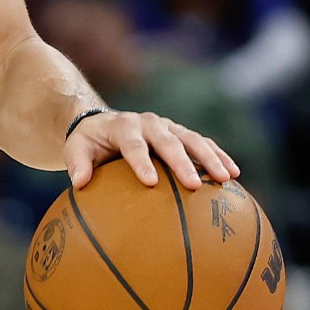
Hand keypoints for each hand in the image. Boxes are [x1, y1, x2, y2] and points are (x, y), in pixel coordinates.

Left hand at [66, 109, 236, 190]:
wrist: (103, 124)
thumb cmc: (89, 142)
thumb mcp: (76, 149)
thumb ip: (77, 163)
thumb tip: (80, 183)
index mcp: (123, 126)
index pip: (133, 144)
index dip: (141, 162)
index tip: (150, 183)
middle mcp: (149, 123)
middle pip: (168, 142)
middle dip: (182, 163)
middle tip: (193, 186)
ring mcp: (168, 127)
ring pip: (192, 140)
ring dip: (210, 158)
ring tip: (226, 178)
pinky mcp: (180, 134)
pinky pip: (203, 144)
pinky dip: (218, 155)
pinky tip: (233, 173)